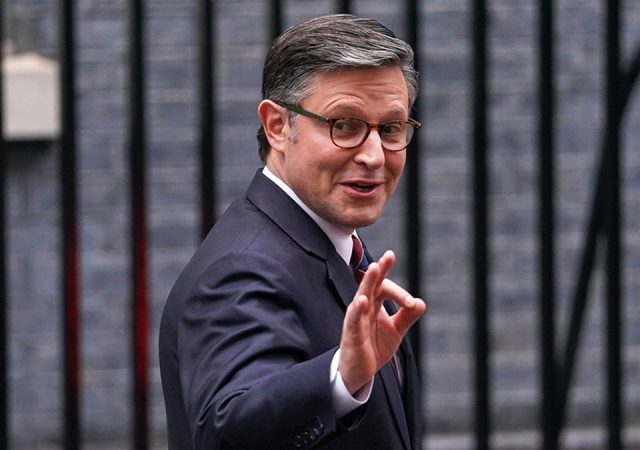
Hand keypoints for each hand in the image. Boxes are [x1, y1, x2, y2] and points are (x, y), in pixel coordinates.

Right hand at [338, 250, 426, 393]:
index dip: (399, 291)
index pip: (384, 288)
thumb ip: (406, 317)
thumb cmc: (373, 347)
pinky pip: (353, 319)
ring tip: (374, 268)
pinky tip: (362, 300)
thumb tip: (422, 302)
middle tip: (389, 255)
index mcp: (374, 304)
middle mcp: (364, 307)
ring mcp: (356, 319)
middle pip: (372, 284)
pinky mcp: (351, 333)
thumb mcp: (395, 331)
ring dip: (368, 282)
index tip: (412, 302)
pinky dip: (357, 309)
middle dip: (380, 270)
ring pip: (361, 296)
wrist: (359, 372)